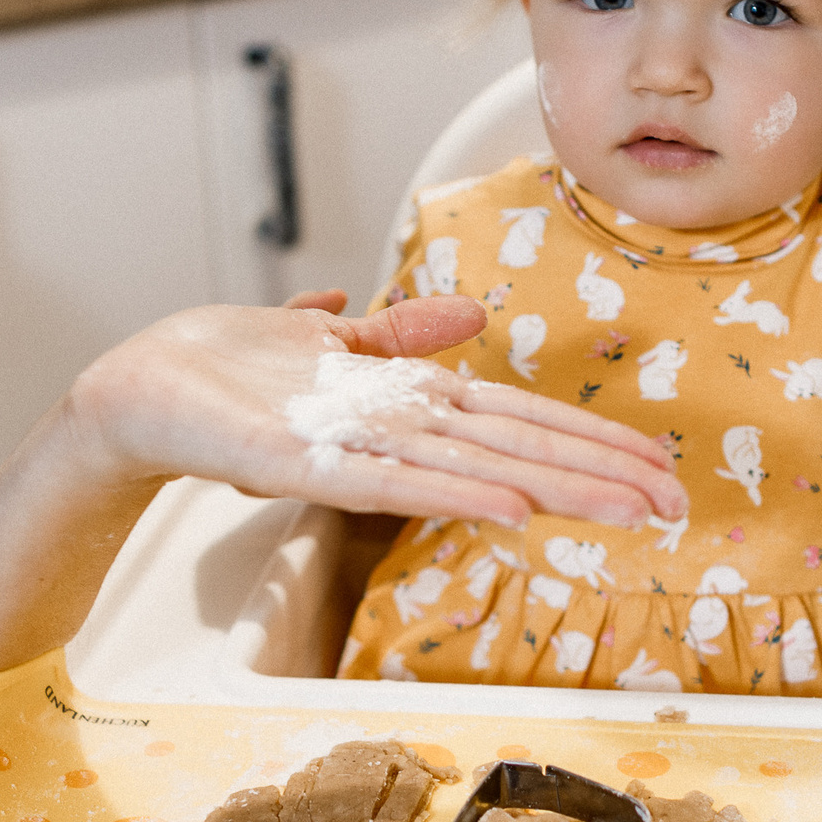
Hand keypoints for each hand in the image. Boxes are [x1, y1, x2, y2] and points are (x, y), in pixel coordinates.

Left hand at [62, 296, 687, 529]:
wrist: (142, 390)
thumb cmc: (229, 372)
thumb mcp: (329, 341)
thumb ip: (399, 332)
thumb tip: (470, 312)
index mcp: (407, 400)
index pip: (517, 418)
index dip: (588, 440)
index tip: (657, 465)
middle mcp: (395, 430)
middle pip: (518, 448)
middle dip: (601, 474)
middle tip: (679, 502)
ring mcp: (359, 448)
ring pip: (477, 467)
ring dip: (558, 487)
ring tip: (633, 507)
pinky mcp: (310, 462)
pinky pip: (394, 482)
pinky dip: (455, 493)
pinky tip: (514, 509)